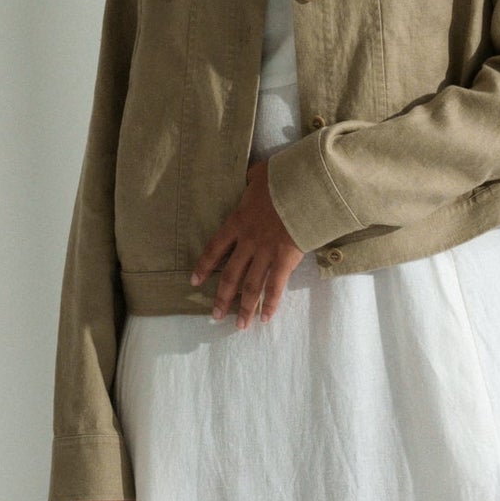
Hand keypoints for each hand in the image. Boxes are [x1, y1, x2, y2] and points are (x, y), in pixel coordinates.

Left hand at [190, 158, 306, 325]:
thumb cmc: (284, 177)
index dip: (204, 265)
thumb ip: (251, 181)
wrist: (306, 186)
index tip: (194, 281)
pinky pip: (275, 287)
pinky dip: (270, 304)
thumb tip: (251, 178)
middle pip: (230, 274)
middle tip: (214, 316)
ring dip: (243, 308)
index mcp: (238, 221)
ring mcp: (266, 252)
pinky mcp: (285, 259)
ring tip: (238, 326)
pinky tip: (265, 318)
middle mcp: (248, 242)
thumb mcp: (260, 174)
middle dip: (221, 297)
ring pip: (250, 286)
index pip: (215, 248)